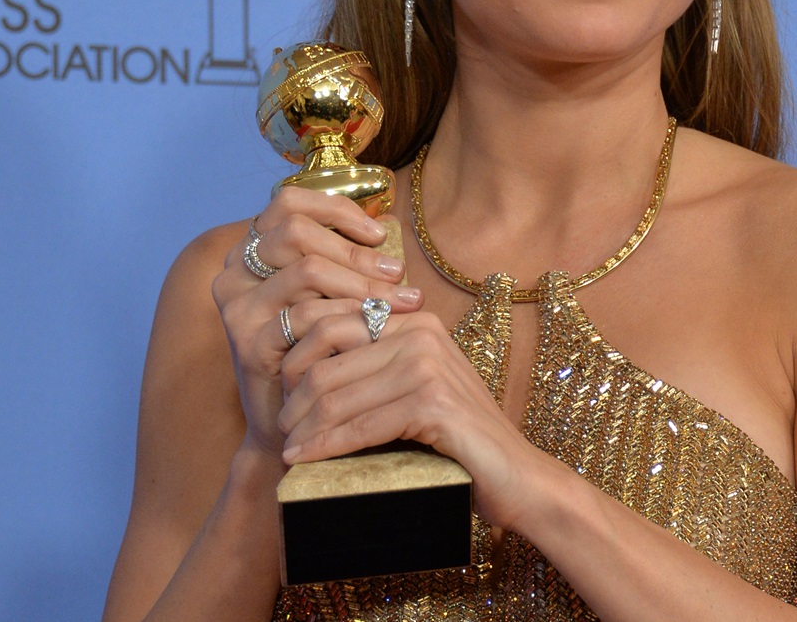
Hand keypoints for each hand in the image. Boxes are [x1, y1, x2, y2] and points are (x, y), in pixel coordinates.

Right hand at [210, 187, 422, 460]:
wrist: (298, 422)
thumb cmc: (324, 350)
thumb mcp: (335, 293)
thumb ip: (350, 256)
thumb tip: (390, 219)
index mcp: (252, 250)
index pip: (288, 202)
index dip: (337, 210)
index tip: (379, 233)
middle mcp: (234, 273)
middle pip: (297, 232)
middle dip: (356, 252)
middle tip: (398, 274)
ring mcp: (236, 307)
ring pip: (306, 270)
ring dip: (363, 284)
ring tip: (402, 304)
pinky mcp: (247, 342)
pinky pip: (307, 316)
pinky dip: (350, 319)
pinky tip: (378, 331)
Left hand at [274, 303, 545, 530]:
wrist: (516, 475)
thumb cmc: (459, 439)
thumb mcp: (415, 389)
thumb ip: (375, 369)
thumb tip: (303, 374)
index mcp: (414, 320)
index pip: (333, 322)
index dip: (297, 359)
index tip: (282, 394)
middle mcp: (421, 332)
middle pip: (328, 358)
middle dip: (294, 396)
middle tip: (280, 427)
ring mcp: (428, 365)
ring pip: (337, 394)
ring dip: (303, 427)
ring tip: (287, 449)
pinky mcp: (432, 404)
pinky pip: (360, 427)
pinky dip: (326, 446)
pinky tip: (304, 460)